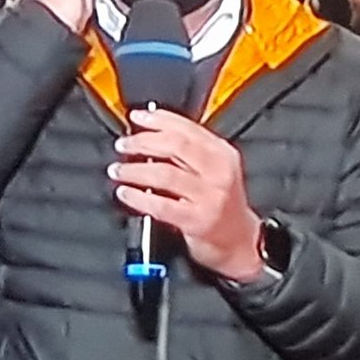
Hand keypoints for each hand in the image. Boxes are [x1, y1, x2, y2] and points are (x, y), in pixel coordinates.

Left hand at [109, 108, 263, 282]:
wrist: (240, 242)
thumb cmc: (222, 204)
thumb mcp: (215, 170)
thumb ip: (189, 150)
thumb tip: (151, 132)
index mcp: (222, 153)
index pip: (187, 127)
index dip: (158, 119)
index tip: (137, 116)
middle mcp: (218, 172)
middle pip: (175, 145)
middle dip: (143, 141)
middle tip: (124, 144)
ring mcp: (209, 197)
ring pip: (165, 174)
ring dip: (135, 170)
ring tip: (118, 170)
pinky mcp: (197, 220)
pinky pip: (162, 205)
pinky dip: (139, 198)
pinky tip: (126, 193)